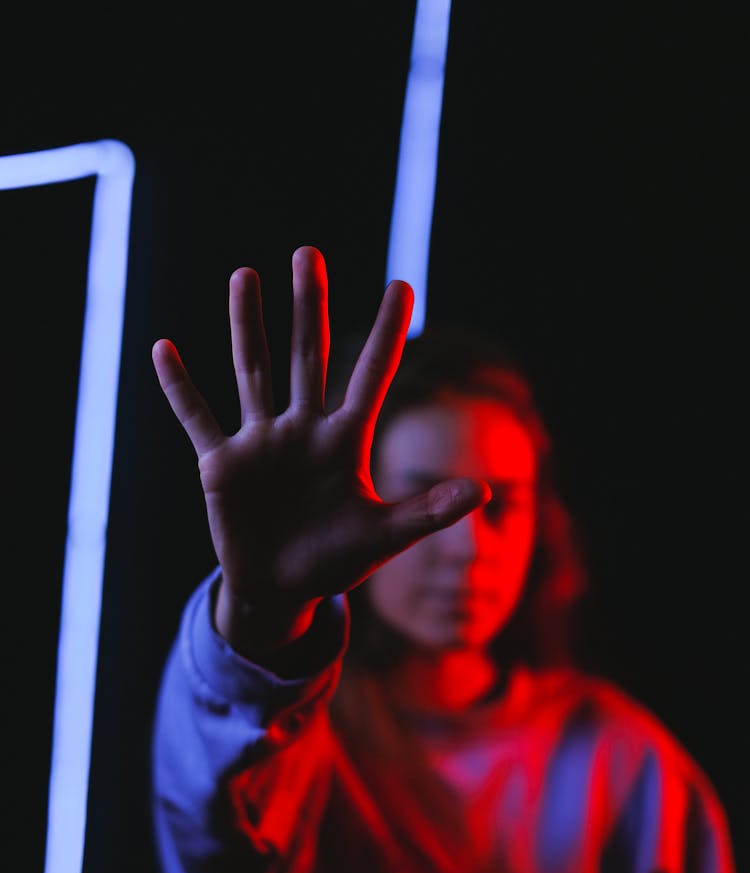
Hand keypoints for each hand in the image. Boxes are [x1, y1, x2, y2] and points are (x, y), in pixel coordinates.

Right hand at [152, 246, 488, 655]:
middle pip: (308, 356)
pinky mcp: (222, 464)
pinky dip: (179, 388)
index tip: (402, 285)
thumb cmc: (336, 561)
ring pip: (253, 371)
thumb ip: (428, 512)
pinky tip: (163, 349)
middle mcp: (303, 430)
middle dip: (308, 305)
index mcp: (345, 442)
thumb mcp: (386, 537)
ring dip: (246, 325)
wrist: (281, 590)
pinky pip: (197, 417)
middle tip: (307, 253)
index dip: (387, 334)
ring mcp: (261, 443)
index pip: (371, 376)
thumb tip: (481, 491)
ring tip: (244, 275)